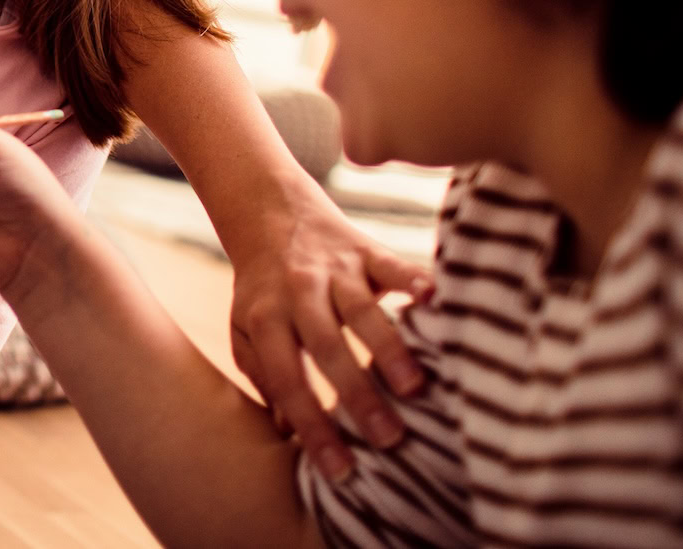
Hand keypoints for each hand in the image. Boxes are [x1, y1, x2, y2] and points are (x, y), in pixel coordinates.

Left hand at [227, 195, 433, 476]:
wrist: (270, 213)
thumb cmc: (263, 291)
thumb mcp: (247, 331)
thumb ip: (265, 378)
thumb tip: (285, 435)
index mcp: (265, 318)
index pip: (287, 379)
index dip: (312, 425)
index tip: (339, 469)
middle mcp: (297, 292)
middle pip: (326, 346)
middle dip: (356, 394)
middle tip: (389, 439)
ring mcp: (333, 269)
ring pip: (359, 309)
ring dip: (387, 348)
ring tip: (415, 389)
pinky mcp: (364, 248)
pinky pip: (390, 265)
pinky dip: (412, 280)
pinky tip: (435, 300)